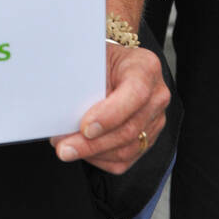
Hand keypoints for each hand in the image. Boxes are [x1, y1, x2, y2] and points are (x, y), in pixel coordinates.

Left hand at [50, 43, 170, 173]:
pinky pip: (124, 160)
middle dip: (92, 143)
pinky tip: (81, 151)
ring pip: (126, 149)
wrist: (114, 66)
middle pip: (129, 129)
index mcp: (145, 67)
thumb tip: (62, 107)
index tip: (84, 127)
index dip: (110, 114)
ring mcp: (155, 120)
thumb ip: (84, 79)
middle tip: (63, 147)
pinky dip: (99, 159)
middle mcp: (156, 95)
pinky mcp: (148, 139)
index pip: (135, 94)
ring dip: (92, 153)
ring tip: (66, 148)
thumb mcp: (93, 58)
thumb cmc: (101, 60)